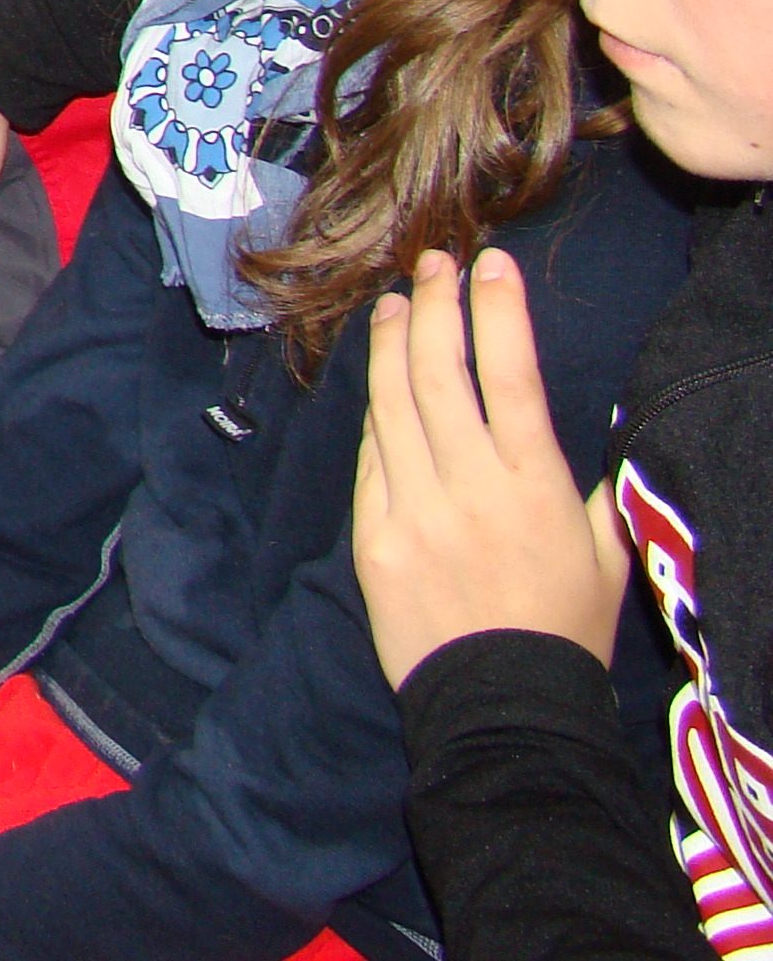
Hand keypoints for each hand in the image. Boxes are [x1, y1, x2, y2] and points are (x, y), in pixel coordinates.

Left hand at [353, 247, 630, 688]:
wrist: (502, 708)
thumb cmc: (564, 629)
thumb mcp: (605, 554)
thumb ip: (590, 485)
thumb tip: (587, 429)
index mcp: (535, 487)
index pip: (509, 375)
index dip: (495, 310)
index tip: (488, 264)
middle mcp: (469, 488)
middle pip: (438, 374)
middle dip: (432, 307)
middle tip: (431, 264)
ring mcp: (412, 511)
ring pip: (392, 406)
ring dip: (390, 345)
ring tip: (393, 303)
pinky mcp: (371, 537)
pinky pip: (369, 458)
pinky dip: (374, 413)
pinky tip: (377, 382)